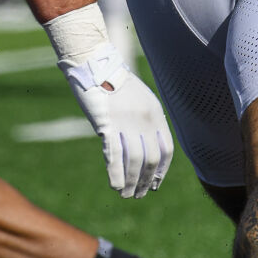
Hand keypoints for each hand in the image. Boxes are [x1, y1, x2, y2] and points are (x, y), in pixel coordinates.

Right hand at [44, 2, 171, 197]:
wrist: (92, 63)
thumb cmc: (111, 80)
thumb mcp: (137, 98)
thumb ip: (143, 119)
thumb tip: (141, 143)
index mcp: (155, 113)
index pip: (166, 150)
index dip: (162, 171)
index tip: (156, 184)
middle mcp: (145, 119)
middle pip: (151, 159)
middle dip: (146, 181)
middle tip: (140, 195)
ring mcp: (126, 122)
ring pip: (134, 161)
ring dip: (132, 182)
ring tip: (127, 195)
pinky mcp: (107, 123)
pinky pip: (114, 155)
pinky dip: (116, 174)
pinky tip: (115, 186)